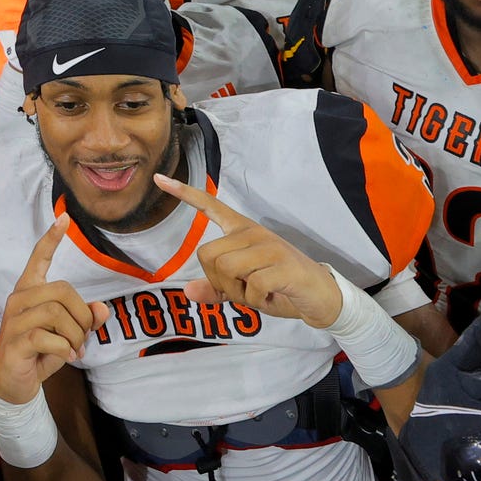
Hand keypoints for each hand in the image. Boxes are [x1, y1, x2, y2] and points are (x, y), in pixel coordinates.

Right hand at [0, 216, 106, 403]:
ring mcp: (13, 320)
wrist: (15, 383)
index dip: (51, 239)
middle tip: (84, 337)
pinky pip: (46, 337)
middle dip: (82, 315)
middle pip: (62, 290)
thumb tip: (102, 310)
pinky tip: (67, 356)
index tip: (64, 217)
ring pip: (55, 313)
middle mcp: (19, 299)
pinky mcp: (14, 341)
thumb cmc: (41, 351)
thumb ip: (85, 319)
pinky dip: (65, 348)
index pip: (39, 258)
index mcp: (30, 291)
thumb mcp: (68, 334)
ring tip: (75, 349)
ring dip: (75, 335)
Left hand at [156, 173, 340, 326]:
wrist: (321, 297)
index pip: (211, 206)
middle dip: (220, 282)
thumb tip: (187, 292)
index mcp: (242, 232)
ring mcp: (269, 246)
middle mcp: (253, 233)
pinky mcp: (282, 265)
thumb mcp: (243, 290)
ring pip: (225, 269)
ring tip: (259, 292)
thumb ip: (216, 289)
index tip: (159, 179)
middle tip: (245, 290)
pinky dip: (256, 301)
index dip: (184, 195)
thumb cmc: (279, 288)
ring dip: (238, 293)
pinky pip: (250, 287)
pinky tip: (272, 296)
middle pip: (207, 255)